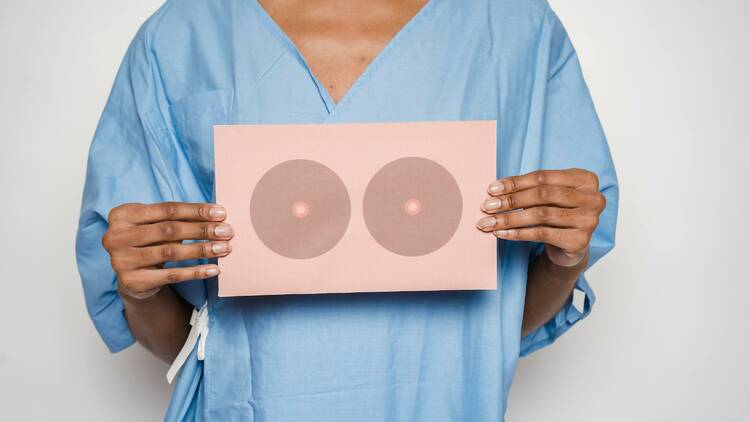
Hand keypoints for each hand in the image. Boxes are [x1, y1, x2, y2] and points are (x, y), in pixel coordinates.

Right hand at [102, 202, 233, 298]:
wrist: (132, 279)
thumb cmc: (150, 243)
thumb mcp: (156, 226)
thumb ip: (178, 218)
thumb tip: (218, 216)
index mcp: (122, 215)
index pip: (167, 209)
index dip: (196, 211)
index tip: (221, 213)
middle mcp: (116, 237)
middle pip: (169, 230)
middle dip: (202, 230)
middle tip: (227, 231)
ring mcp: (121, 260)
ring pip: (171, 252)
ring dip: (202, 250)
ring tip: (224, 248)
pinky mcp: (131, 281)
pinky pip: (171, 276)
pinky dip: (195, 272)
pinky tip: (213, 270)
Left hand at [476, 169, 605, 266]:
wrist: (570, 246)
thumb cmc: (557, 214)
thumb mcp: (547, 196)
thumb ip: (529, 188)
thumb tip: (495, 190)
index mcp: (585, 178)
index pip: (543, 177)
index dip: (515, 183)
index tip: (491, 189)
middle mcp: (593, 198)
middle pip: (542, 195)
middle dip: (511, 200)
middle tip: (487, 206)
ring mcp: (589, 220)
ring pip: (540, 215)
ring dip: (509, 219)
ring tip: (489, 222)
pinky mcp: (580, 241)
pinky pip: (542, 234)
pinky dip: (518, 233)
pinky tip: (501, 234)